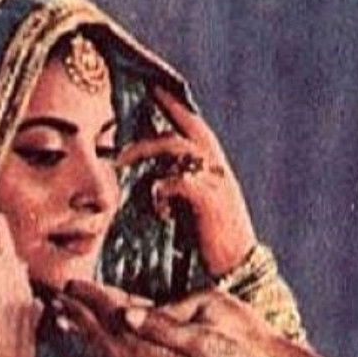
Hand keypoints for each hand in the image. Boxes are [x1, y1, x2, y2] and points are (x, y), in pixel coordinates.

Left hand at [118, 86, 257, 277]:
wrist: (237, 271)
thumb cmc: (212, 242)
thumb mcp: (194, 208)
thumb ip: (179, 187)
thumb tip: (151, 178)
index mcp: (215, 168)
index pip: (194, 126)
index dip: (175, 104)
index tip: (154, 86)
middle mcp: (218, 168)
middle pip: (189, 125)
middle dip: (166, 105)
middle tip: (144, 91)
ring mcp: (216, 182)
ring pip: (178, 147)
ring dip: (146, 148)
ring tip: (120, 158)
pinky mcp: (210, 200)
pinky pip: (178, 181)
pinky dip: (160, 189)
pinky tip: (156, 208)